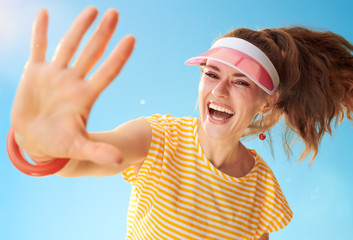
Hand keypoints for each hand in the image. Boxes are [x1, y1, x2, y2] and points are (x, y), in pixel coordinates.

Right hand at [11, 7, 134, 164]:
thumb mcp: (78, 147)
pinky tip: (44, 13)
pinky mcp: (35, 73)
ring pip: (69, 45)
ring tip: (92, 9)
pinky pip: (38, 48)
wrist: (35, 140)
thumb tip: (119, 163)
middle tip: (115, 13)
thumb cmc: (59, 145)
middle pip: (92, 52)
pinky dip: (40, 32)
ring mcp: (55, 75)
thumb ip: (97, 151)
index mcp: (85, 96)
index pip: (108, 72)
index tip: (132, 39)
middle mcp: (73, 81)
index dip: (119, 56)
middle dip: (103, 33)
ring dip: (79, 27)